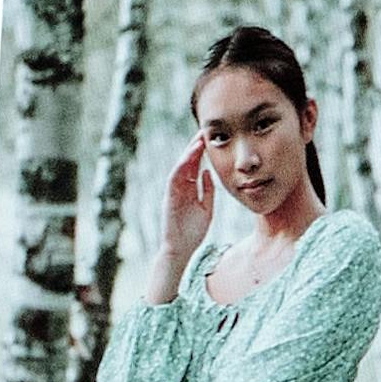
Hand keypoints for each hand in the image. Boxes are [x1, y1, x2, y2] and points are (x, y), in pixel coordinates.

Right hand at [162, 140, 214, 258]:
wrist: (181, 249)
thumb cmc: (193, 232)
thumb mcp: (206, 208)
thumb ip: (207, 190)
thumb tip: (209, 172)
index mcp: (189, 189)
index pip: (195, 166)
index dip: (202, 152)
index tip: (211, 139)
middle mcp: (180, 187)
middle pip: (187, 163)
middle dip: (195, 147)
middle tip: (204, 132)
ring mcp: (174, 191)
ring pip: (180, 167)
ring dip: (189, 153)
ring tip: (198, 140)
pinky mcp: (169, 197)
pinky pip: (174, 178)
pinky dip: (181, 166)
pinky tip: (190, 156)